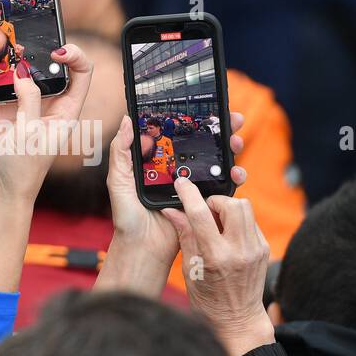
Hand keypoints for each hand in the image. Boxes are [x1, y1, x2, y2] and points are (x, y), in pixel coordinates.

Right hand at [0, 45, 91, 206]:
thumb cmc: (24, 170)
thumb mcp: (32, 133)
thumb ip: (30, 100)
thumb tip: (20, 73)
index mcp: (65, 111)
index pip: (80, 75)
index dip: (74, 57)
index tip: (57, 50)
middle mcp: (44, 105)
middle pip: (42, 69)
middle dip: (31, 52)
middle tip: (17, 42)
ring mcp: (19, 107)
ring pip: (12, 74)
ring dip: (0, 60)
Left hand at [95, 113, 246, 296]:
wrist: (142, 248)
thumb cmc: (127, 217)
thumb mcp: (118, 181)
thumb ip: (121, 152)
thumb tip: (128, 121)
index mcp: (159, 162)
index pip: (179, 135)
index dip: (193, 121)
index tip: (207, 107)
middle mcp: (179, 171)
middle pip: (203, 145)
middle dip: (221, 130)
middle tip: (231, 120)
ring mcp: (194, 186)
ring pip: (217, 162)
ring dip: (231, 150)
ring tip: (235, 143)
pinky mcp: (204, 202)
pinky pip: (223, 187)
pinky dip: (234, 177)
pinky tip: (237, 172)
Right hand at [161, 173, 271, 355]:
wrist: (238, 321)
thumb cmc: (208, 300)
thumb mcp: (189, 269)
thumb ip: (185, 235)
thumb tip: (173, 211)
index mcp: (215, 257)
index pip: (200, 214)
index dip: (188, 193)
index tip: (181, 183)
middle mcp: (239, 251)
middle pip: (231, 203)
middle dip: (214, 201)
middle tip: (204, 213)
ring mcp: (255, 249)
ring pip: (245, 208)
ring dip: (228, 208)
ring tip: (216, 223)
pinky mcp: (264, 249)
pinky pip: (251, 222)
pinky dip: (237, 222)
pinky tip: (227, 236)